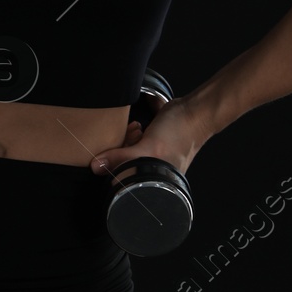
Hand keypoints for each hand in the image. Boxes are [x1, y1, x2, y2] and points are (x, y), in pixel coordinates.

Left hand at [89, 93, 212, 185]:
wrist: (195, 111)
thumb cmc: (181, 133)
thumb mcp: (148, 148)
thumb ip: (122, 158)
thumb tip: (97, 166)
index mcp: (156, 180)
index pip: (125, 181)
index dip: (115, 167)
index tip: (113, 154)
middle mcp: (155, 171)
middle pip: (125, 165)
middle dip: (122, 150)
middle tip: (129, 138)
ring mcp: (155, 157)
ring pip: (130, 152)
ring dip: (127, 139)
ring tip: (135, 130)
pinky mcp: (154, 143)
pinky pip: (136, 142)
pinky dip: (133, 134)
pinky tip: (136, 127)